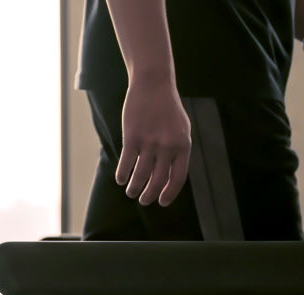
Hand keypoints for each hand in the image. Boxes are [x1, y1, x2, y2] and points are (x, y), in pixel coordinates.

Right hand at [116, 74, 190, 206]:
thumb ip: (179, 151)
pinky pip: (126, 162)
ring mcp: (149, 142)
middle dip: (150, 195)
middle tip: (144, 201)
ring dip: (134, 188)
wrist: (154, 84)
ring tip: (131, 193)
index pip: (178, 178)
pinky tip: (120, 180)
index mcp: (183, 146)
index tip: (162, 202)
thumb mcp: (182, 130)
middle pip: (158, 180)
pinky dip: (122, 174)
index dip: (170, 193)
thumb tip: (172, 175)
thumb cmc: (168, 108)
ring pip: (141, 174)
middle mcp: (167, 147)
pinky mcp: (132, 136)